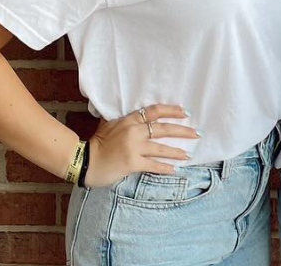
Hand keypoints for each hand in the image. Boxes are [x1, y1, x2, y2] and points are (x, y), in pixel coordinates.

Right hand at [82, 104, 197, 187]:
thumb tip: (135, 114)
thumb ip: (123, 119)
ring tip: (188, 155)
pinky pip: (153, 165)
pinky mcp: (131, 162)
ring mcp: (133, 147)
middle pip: (163, 128)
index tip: (185, 112)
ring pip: (161, 147)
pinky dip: (165, 167)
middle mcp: (133, 131)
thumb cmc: (97, 143)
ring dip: (177, 151)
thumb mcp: (109, 124)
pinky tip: (175, 170)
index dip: (171, 111)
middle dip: (182, 131)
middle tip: (196, 133)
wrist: (84, 161)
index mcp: (129, 120)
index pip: (154, 111)